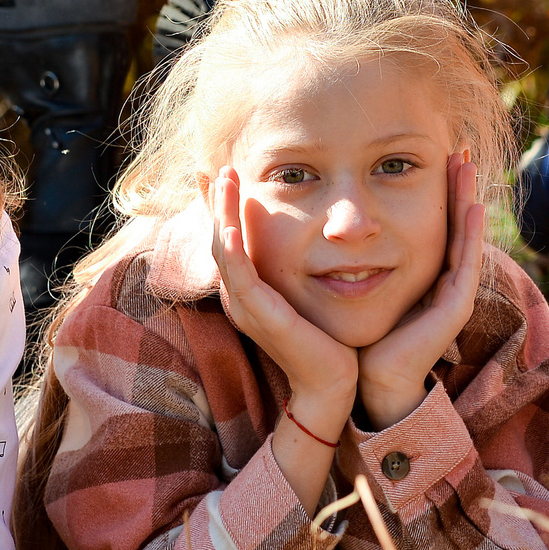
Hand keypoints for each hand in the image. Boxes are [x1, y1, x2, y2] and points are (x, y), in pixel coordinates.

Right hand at [210, 166, 357, 435]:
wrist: (333, 383)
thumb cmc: (328, 339)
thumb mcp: (308, 293)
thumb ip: (302, 265)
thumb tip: (319, 231)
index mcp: (247, 291)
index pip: (227, 239)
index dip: (219, 206)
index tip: (220, 172)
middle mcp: (239, 298)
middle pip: (217, 239)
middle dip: (215, 201)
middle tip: (217, 166)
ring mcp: (245, 308)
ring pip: (223, 251)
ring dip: (220, 213)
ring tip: (223, 179)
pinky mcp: (260, 317)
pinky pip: (240, 278)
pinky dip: (234, 250)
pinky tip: (231, 227)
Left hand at [356, 150, 481, 429]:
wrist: (370, 379)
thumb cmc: (361, 334)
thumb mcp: (359, 282)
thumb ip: (357, 256)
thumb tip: (331, 222)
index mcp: (425, 273)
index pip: (437, 221)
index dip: (439, 189)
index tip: (435, 154)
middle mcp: (445, 280)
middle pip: (456, 222)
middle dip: (457, 185)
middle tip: (457, 149)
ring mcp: (455, 293)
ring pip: (466, 236)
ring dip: (468, 199)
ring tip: (467, 165)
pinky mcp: (456, 307)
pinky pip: (466, 263)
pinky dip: (471, 234)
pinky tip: (472, 207)